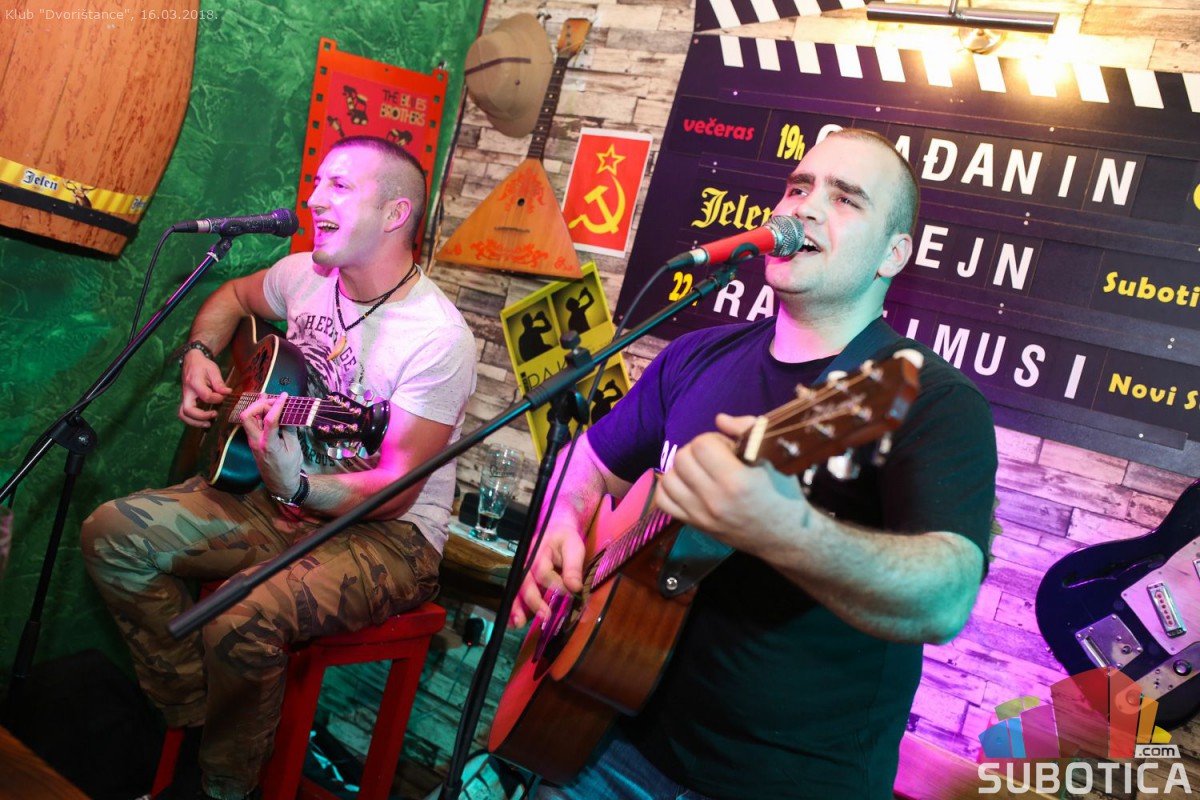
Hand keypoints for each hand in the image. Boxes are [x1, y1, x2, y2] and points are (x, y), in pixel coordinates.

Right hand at [179, 349, 230, 427]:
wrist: (191, 360)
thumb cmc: (203, 365)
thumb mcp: (213, 370)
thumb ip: (220, 383)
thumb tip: (227, 393)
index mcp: (194, 382)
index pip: (205, 396)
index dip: (216, 399)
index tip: (223, 396)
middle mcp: (187, 391)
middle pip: (188, 410)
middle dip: (201, 417)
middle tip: (214, 415)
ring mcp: (185, 397)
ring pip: (183, 414)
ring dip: (194, 422)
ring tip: (208, 424)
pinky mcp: (186, 400)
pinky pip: (184, 413)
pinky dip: (192, 420)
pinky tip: (203, 421)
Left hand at [240, 393, 304, 499]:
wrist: (279, 483)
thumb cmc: (289, 468)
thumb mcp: (294, 449)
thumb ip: (290, 430)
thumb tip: (288, 414)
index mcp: (268, 445)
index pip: (269, 420)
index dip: (277, 405)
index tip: (285, 396)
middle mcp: (256, 441)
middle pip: (248, 416)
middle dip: (261, 404)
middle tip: (276, 402)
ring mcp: (252, 441)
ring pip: (247, 418)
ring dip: (258, 407)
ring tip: (272, 400)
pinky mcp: (253, 441)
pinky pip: (251, 423)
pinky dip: (258, 412)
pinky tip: (265, 404)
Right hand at [510, 523, 586, 628]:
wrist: (555, 529)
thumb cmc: (565, 538)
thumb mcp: (573, 546)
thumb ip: (573, 566)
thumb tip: (574, 587)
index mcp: (538, 551)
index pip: (543, 572)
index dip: (556, 585)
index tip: (571, 594)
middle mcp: (526, 562)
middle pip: (525, 582)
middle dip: (534, 601)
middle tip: (545, 616)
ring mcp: (523, 571)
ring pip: (517, 590)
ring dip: (517, 607)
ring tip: (519, 624)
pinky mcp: (523, 579)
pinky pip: (517, 594)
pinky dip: (515, 608)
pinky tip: (514, 622)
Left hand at [654, 413, 811, 557]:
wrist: (785, 537)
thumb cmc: (783, 494)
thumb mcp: (774, 460)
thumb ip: (747, 432)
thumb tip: (720, 419)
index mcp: (737, 482)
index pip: (702, 445)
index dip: (713, 439)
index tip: (727, 447)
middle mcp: (715, 500)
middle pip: (682, 459)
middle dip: (697, 450)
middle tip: (715, 457)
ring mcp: (701, 515)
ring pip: (669, 478)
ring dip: (682, 468)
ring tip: (701, 470)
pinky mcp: (695, 525)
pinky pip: (664, 501)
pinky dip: (671, 487)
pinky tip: (688, 484)